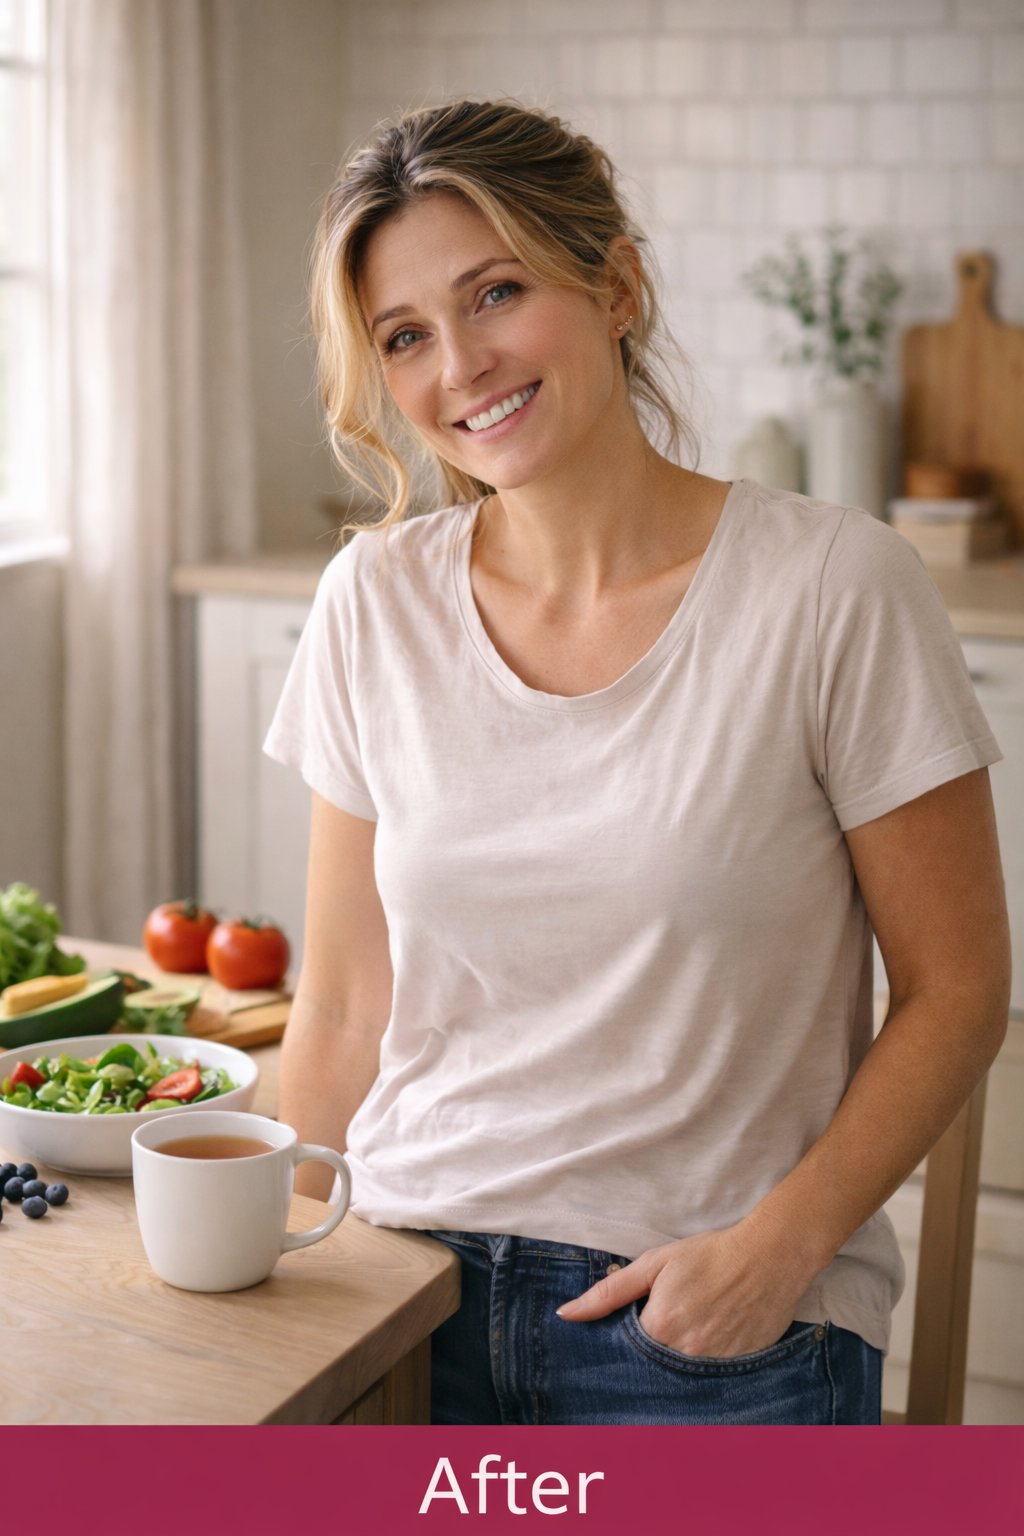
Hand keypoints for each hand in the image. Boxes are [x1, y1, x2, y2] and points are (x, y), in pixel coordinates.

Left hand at [556, 1223, 809, 1358]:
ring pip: (681, 1377)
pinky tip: (711, 1342)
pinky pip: (710, 1381)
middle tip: (668, 1328)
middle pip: (653, 1369)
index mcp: (659, 1325)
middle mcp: (684, 1352)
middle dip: (652, 1357)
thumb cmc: (709, 1256)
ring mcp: (714, 1365)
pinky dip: (704, 1369)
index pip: (627, 1352)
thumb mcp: (654, 1264)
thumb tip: (567, 1314)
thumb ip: (609, 1292)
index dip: (628, 1343)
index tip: (637, 1329)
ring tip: (692, 1333)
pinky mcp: (738, 1370)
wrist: (768, 1257)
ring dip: (677, 1363)